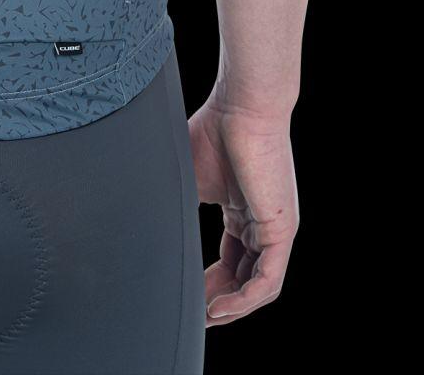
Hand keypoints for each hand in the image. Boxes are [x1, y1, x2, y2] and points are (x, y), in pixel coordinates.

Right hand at [188, 96, 299, 327]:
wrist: (240, 106)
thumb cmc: (213, 130)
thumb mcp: (187, 179)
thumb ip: (176, 208)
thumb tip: (142, 230)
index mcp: (241, 211)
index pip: (231, 261)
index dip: (210, 283)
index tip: (188, 296)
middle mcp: (261, 224)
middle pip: (244, 279)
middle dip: (219, 301)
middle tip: (195, 315)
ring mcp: (274, 228)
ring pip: (258, 286)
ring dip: (232, 308)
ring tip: (206, 317)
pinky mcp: (281, 229)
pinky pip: (267, 280)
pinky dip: (244, 300)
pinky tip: (218, 308)